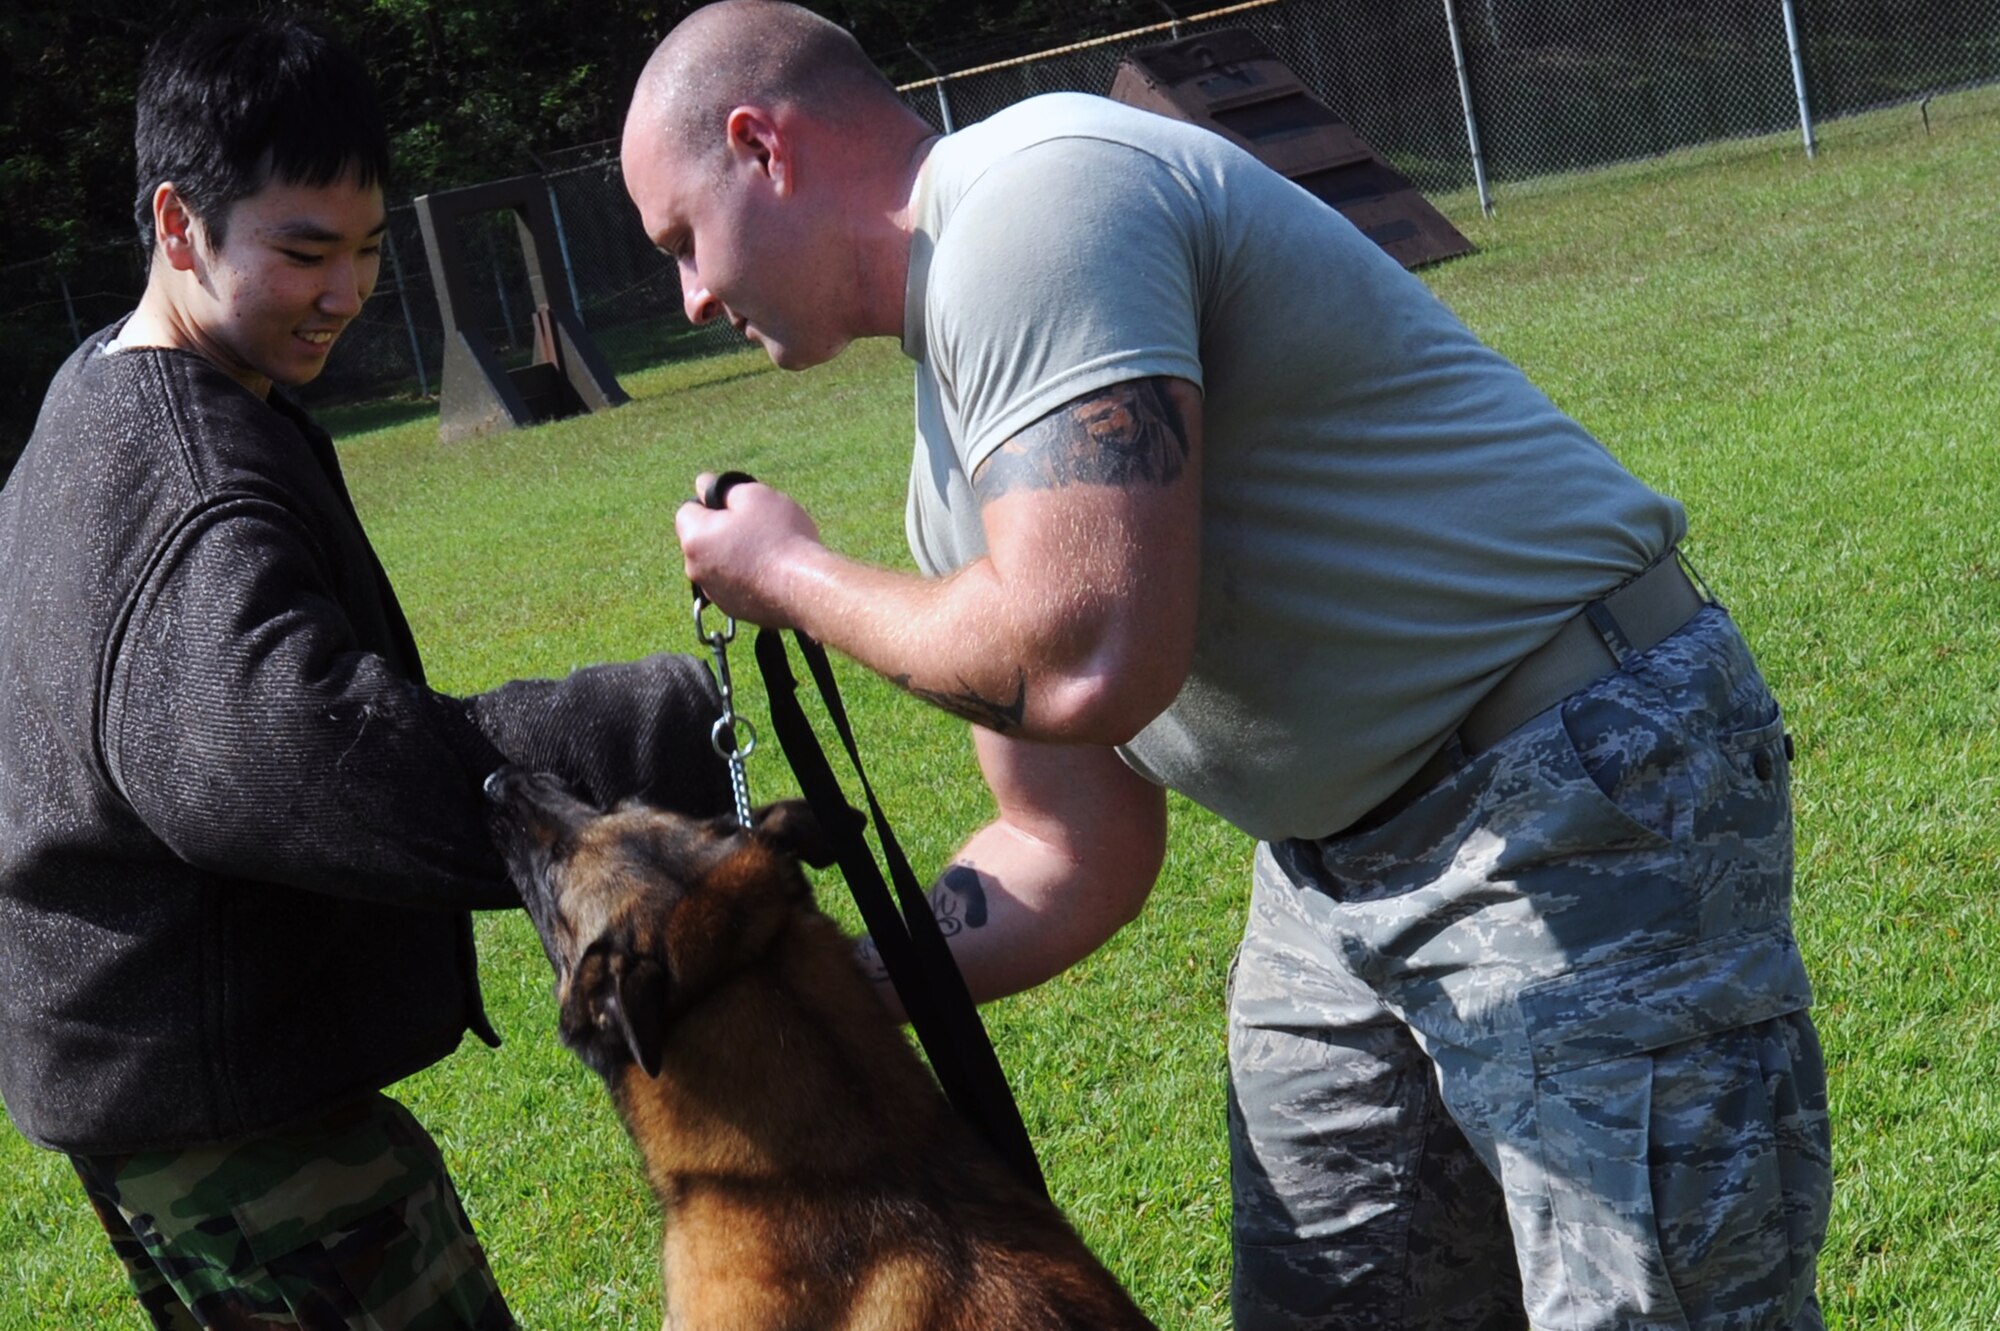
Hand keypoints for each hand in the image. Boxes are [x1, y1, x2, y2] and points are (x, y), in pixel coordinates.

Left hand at [676, 472, 824, 628]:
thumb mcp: (753, 495)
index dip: (712, 504)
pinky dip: (746, 578)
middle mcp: (695, 568)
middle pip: (703, 539)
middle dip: (722, 531)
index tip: (739, 506)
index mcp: (694, 537)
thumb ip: (723, 488)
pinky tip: (771, 574)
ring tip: (769, 552)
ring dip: (734, 556)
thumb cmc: (779, 536)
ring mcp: (714, 594)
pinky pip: (734, 586)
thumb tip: (703, 485)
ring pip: (718, 565)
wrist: (803, 588)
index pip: (688, 510)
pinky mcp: (734, 610)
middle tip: (757, 528)